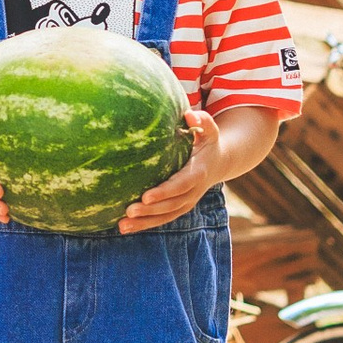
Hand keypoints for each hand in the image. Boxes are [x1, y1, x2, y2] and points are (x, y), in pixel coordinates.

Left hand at [116, 105, 224, 230]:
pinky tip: (124, 227)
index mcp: (198, 173)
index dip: (164, 192)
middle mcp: (193, 191)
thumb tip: (189, 115)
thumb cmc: (208, 140)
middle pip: (171, 205)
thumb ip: (202, 120)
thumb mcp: (210, 129)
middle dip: (150, 210)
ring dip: (145, 223)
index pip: (181, 185)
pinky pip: (162, 219)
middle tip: (128, 210)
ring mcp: (186, 202)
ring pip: (166, 216)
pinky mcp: (179, 207)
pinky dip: (145, 224)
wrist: (220, 162)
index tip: (146, 195)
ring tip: (122, 226)